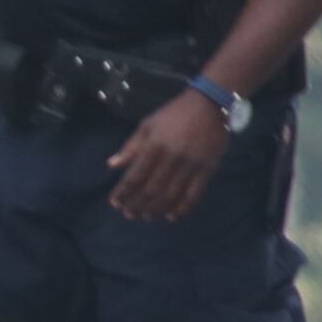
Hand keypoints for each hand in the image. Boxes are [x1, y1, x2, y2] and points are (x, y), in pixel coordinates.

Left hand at [107, 92, 229, 221]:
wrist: (209, 104)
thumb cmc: (174, 114)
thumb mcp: (148, 124)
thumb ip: (131, 146)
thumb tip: (111, 165)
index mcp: (154, 145)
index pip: (134, 175)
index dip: (123, 192)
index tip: (115, 203)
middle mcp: (171, 157)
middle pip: (151, 189)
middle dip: (137, 205)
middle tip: (129, 215)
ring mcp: (191, 164)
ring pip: (171, 194)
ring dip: (156, 209)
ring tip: (146, 217)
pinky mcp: (207, 168)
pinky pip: (194, 194)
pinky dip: (182, 208)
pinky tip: (172, 216)